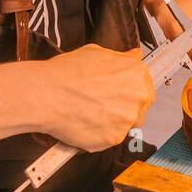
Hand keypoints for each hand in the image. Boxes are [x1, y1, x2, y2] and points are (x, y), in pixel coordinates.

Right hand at [30, 45, 153, 149]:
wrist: (46, 94)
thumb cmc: (66, 73)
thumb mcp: (96, 52)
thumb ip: (120, 59)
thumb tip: (132, 57)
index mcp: (136, 73)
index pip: (145, 83)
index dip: (131, 88)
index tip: (121, 92)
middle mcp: (138, 96)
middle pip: (142, 105)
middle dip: (126, 105)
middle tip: (104, 104)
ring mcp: (128, 119)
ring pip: (128, 123)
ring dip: (114, 120)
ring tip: (91, 114)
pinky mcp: (115, 138)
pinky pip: (112, 138)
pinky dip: (101, 134)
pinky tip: (86, 123)